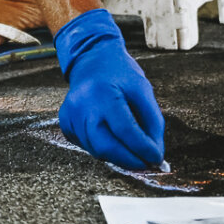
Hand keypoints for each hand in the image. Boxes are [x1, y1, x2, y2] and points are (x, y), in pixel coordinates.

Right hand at [55, 8, 165, 168]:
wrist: (91, 59)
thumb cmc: (120, 72)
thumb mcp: (143, 89)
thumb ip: (152, 121)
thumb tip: (156, 152)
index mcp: (103, 93)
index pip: (125, 129)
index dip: (142, 148)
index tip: (157, 159)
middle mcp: (82, 106)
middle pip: (105, 147)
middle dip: (128, 160)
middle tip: (146, 164)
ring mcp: (70, 116)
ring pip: (96, 150)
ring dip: (118, 156)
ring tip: (135, 153)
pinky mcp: (66, 123)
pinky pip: (87, 145)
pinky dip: (104, 149)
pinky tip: (115, 139)